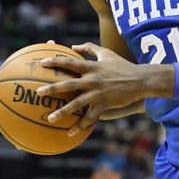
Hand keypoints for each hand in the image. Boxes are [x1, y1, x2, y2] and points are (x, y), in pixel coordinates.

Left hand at [37, 42, 171, 135]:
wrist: (140, 80)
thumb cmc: (123, 66)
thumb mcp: (107, 54)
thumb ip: (90, 48)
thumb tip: (74, 46)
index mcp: (92, 67)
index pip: (70, 62)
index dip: (55, 61)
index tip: (42, 63)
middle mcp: (92, 80)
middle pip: (69, 84)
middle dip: (53, 88)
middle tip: (39, 92)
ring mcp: (97, 93)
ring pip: (77, 104)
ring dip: (62, 112)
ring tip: (50, 118)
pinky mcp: (104, 104)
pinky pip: (89, 117)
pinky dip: (80, 125)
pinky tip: (70, 133)